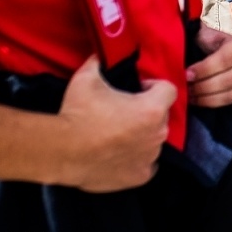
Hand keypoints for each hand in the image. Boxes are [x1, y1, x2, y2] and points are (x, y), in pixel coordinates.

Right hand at [55, 55, 174, 191]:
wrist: (62, 151)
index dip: (154, 86)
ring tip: (118, 135)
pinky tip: (121, 155)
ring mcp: (150, 156)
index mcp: (153, 108)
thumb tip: (99, 54)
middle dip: (146, 111)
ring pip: (154, 140)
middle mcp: (158, 133)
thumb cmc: (78, 113)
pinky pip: (147, 165)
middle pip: (162, 115)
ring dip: (142, 135)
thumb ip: (99, 63)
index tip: (138, 89)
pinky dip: (138, 159)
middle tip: (123, 112)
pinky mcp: (140, 176)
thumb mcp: (87, 78)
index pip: (169, 90)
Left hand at [187, 24, 231, 106]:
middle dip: (204, 86)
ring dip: (207, 99)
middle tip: (186, 88)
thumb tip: (180, 58)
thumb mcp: (204, 36)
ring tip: (190, 96)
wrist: (214, 52)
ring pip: (230, 95)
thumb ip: (197, 43)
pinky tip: (200, 103)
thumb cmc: (207, 44)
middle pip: (229, 80)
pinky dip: (214, 107)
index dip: (205, 69)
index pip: (226, 58)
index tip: (187, 74)